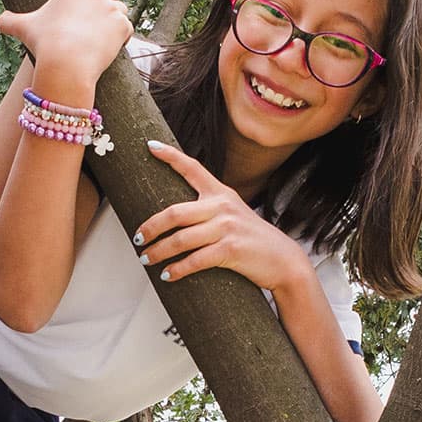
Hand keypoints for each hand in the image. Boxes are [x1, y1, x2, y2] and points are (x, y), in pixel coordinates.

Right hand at [0, 0, 132, 85]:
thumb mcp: (24, 28)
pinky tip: (108, 47)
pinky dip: (122, 38)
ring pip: (121, 8)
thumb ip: (10, 21)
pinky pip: (128, 28)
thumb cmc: (44, 43)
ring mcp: (112, 8)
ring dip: (114, 19)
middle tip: (94, 20)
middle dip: (106, 1)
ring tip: (100, 36)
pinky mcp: (122, 25)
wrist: (65, 64)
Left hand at [135, 142, 308, 292]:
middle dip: (150, 227)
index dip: (170, 157)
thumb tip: (174, 219)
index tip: (150, 146)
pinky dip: (177, 270)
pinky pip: (195, 260)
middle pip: (174, 213)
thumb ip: (210, 211)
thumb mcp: (233, 216)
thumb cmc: (253, 241)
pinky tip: (167, 275)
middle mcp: (222, 206)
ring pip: (180, 240)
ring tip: (146, 259)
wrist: (283, 261)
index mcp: (221, 193)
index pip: (193, 168)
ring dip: (158, 252)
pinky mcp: (231, 249)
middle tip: (137, 239)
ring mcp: (227, 227)